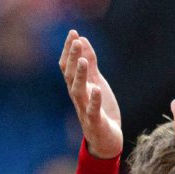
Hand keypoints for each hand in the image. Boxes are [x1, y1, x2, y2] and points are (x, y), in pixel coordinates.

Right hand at [60, 30, 121, 158]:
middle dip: (72, 58)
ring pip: (78, 91)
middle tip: (76, 41)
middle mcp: (78, 97)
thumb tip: (82, 40)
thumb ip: (90, 64)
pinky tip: (96, 89)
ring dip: (79, 76)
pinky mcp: (95, 123)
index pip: (67, 66)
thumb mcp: (96, 83)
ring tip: (81, 60)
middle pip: (70, 76)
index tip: (73, 32)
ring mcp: (85, 110)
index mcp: (78, 87)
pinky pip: (92, 111)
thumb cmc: (100, 110)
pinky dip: (94, 100)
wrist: (106, 141)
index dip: (68, 50)